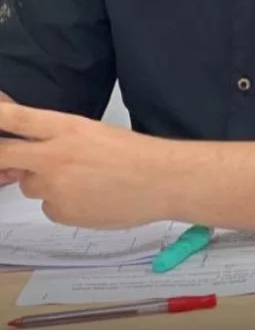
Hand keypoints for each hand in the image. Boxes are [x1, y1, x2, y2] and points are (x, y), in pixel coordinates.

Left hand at [0, 101, 182, 227]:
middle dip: (3, 159)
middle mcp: (55, 154)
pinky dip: (65, 206)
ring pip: (30, 185)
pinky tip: (91, 199)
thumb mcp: (95, 134)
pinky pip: (49, 208)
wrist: (164, 180)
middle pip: (5, 155)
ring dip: (46, 185)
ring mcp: (56, 185)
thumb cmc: (136, 155)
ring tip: (83, 182)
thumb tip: (28, 154)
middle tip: (12, 162)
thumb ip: (57, 140)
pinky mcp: (62, 211)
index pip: (16, 118)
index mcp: (67, 128)